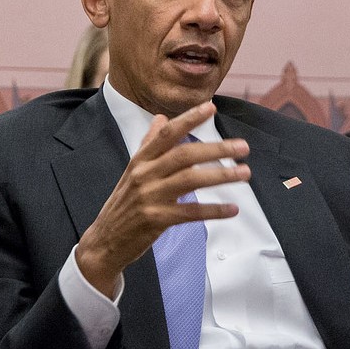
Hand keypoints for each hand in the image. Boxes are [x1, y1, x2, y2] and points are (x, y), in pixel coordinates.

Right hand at [75, 102, 248, 297]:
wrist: (104, 241)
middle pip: (184, 155)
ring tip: (244, 173)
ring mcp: (150, 197)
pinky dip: (213, 210)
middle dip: (216, 149)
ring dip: (221, 176)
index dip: (189, 119)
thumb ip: (149, 144)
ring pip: (191, 180)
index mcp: (140, 160)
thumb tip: (161, 118)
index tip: (211, 107)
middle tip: (243, 146)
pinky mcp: (157, 220)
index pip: (167, 133)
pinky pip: (191, 212)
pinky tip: (232, 208)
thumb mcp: (132, 170)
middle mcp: (144, 174)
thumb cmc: (123, 203)